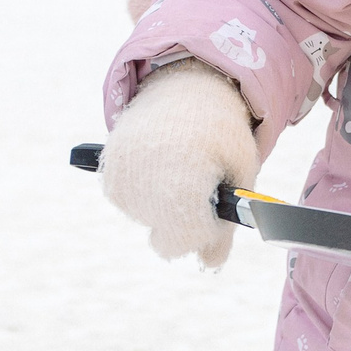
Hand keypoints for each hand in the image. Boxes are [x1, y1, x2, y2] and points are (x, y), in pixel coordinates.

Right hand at [100, 62, 258, 267]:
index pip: (188, 239)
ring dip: (168, 209)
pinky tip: (162, 169)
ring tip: (181, 170)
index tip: (216, 203)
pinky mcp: (109, 174)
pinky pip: (132, 206)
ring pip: (150, 224)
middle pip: (167, 242)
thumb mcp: (241, 173)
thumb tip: (211, 264)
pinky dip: (149, 197)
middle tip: (202, 186)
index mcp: (182, 180)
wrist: (185, 87)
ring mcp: (122, 178)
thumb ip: (227, 223)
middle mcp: (144, 182)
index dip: (209, 230)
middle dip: (189, 223)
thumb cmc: (222, 134)